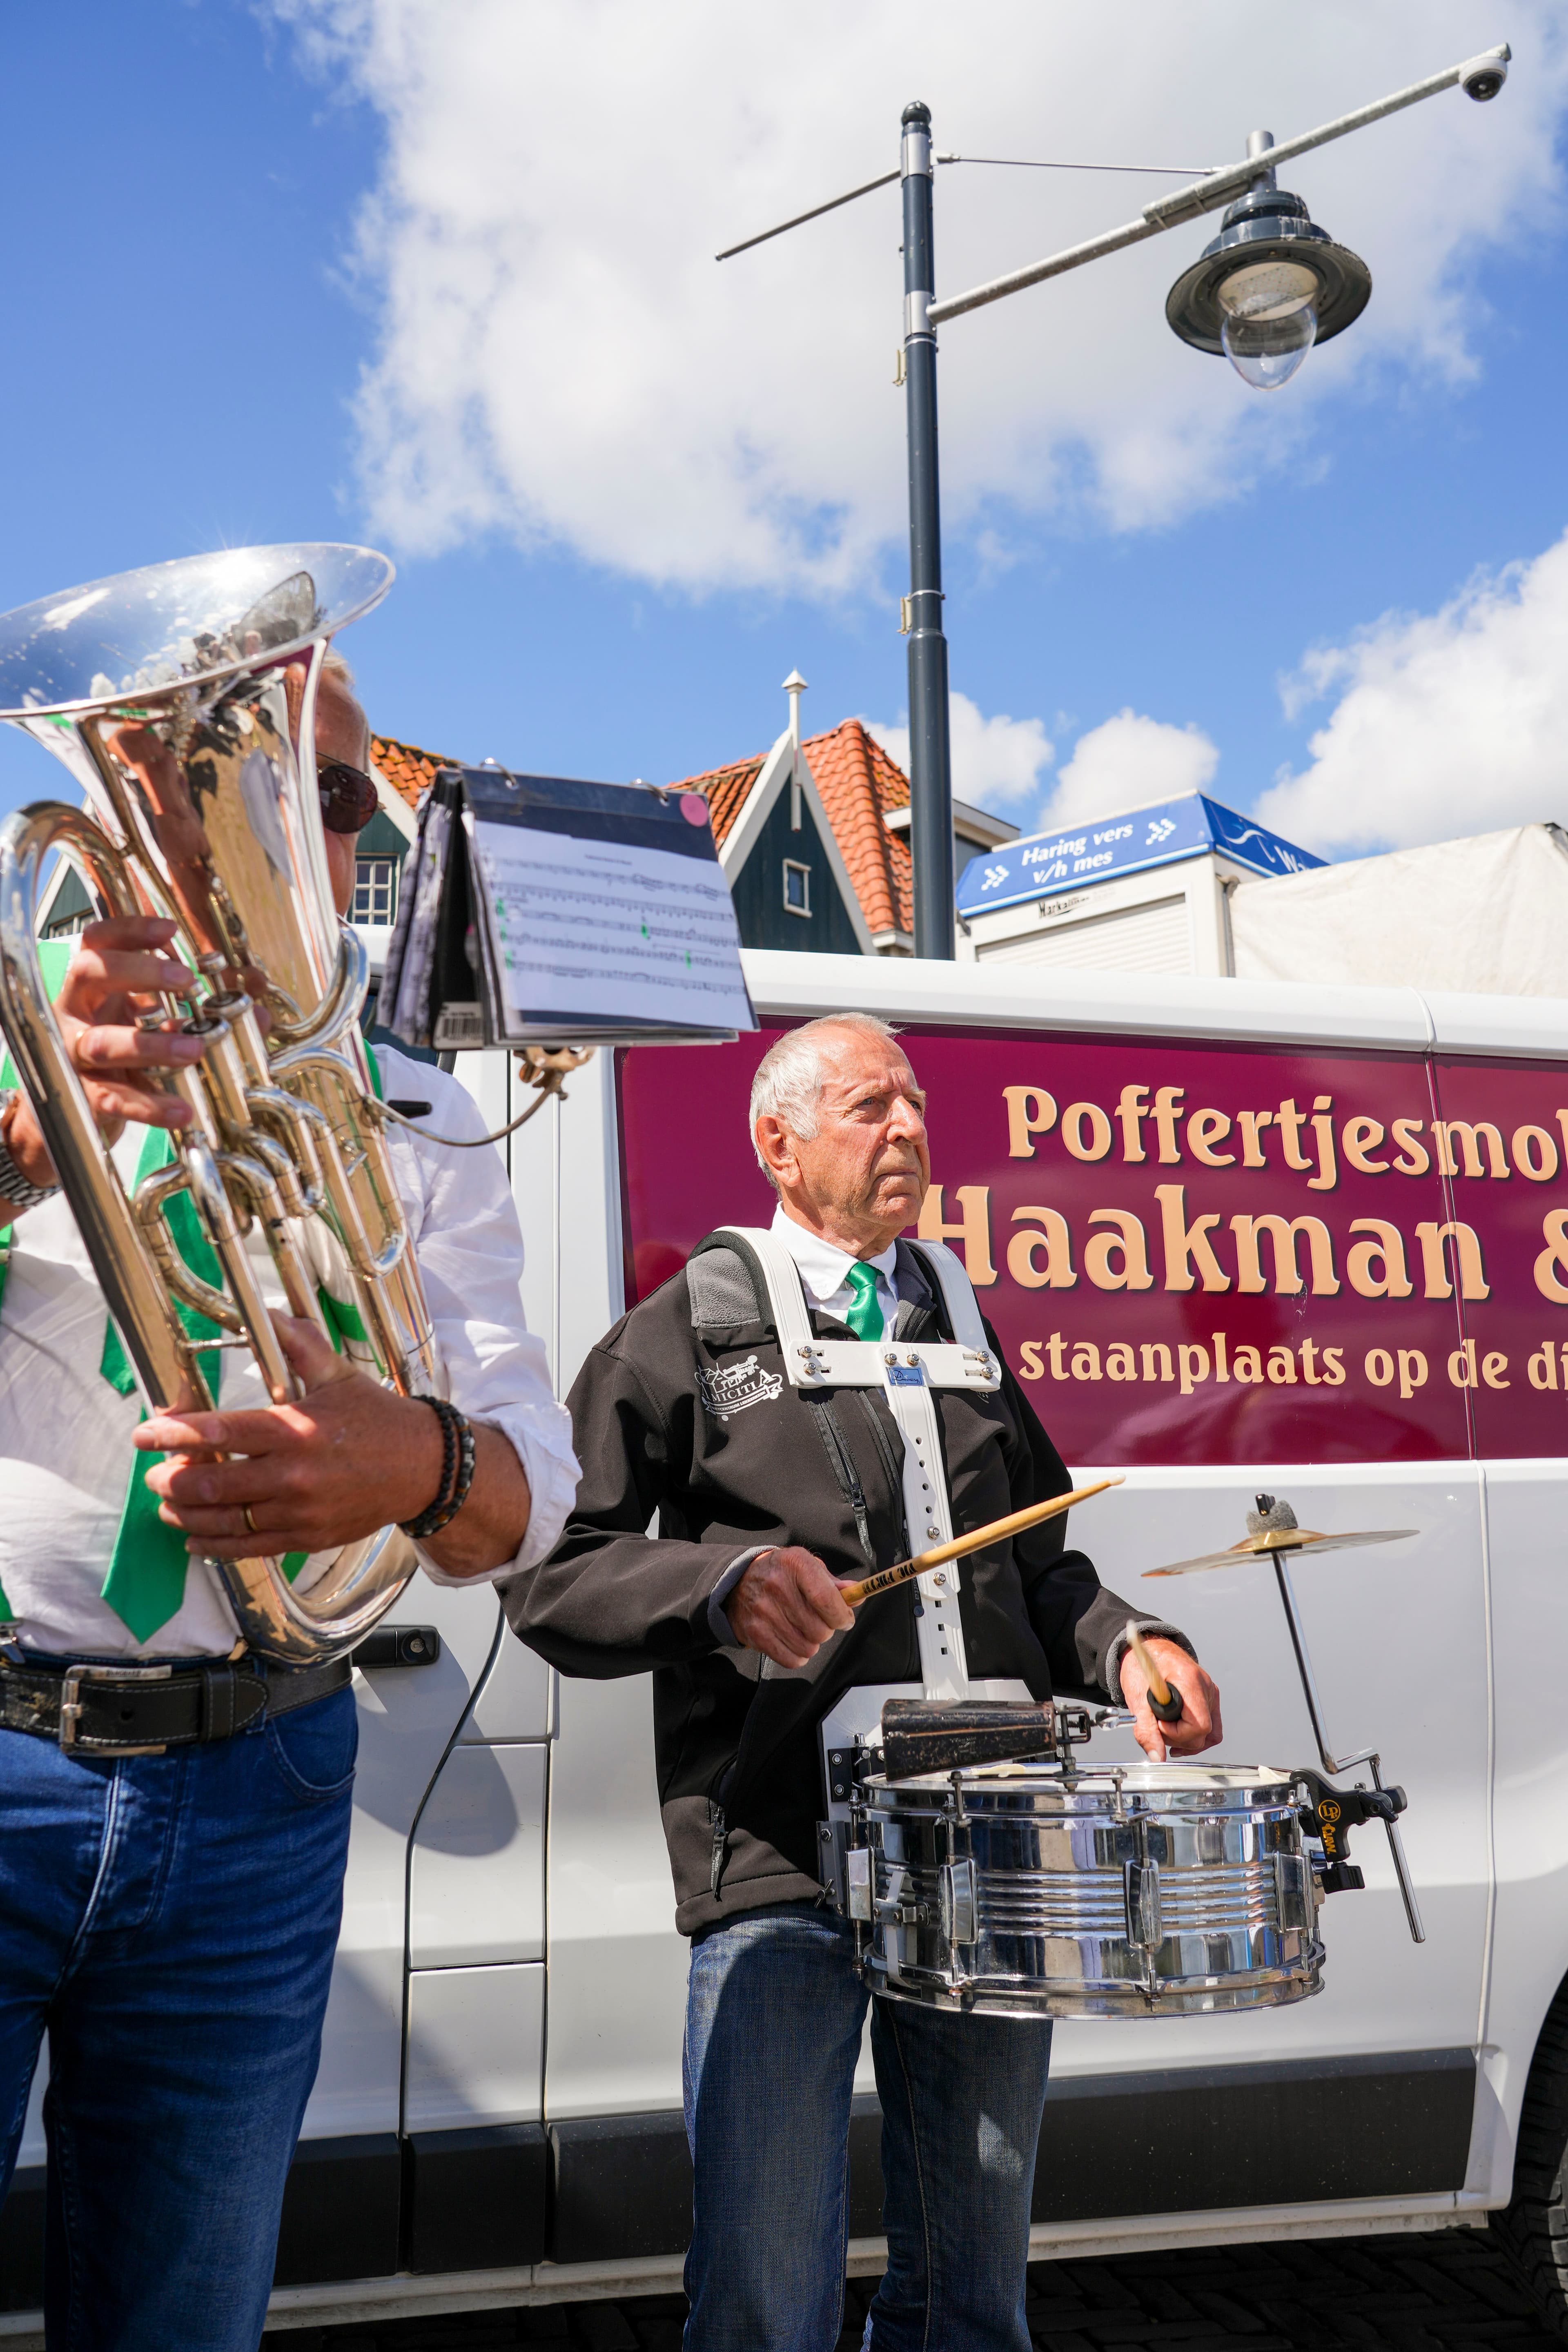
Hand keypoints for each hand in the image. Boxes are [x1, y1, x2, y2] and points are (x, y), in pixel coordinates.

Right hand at [4, 916, 205, 1190]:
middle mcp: (74, 1011)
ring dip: (149, 1044)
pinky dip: (149, 1105)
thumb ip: (201, 1016)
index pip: (99, 942)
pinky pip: (112, 1097)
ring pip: (101, 1042)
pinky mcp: (81, 1095)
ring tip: (194, 1050)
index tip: (169, 929)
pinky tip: (182, 1111)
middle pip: (89, 973)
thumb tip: (258, 1016)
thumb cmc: (121, 1054)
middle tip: (186, 980)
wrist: (76, 1111)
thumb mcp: (155, 1026)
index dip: (129, 930)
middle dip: (137, 972)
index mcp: (93, 986)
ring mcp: (72, 1053)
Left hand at [136, 1316, 532, 1577]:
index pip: (216, 1433)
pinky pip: (247, 1549)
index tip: (144, 1434)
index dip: (172, 1434)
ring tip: (168, 1505)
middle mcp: (292, 1475)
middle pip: (209, 1485)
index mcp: (294, 1429)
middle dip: (169, 1480)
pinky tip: (193, 1540)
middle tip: (156, 1473)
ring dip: (183, 1515)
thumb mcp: (338, 1375)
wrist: (423, 1468)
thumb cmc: (377, 1419)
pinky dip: (213, 1546)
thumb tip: (268, 1313)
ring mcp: (298, 1512)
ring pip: (221, 1521)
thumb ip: (299, 1345)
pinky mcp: (306, 1538)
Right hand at [724, 1545, 855, 1668]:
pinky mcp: (755, 1633)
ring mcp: (763, 1611)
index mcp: (795, 1564)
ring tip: (803, 1629)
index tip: (845, 1619)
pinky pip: (790, 1659)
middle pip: (820, 1629)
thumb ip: (833, 1583)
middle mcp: (777, 1586)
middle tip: (818, 1621)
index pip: (827, 1598)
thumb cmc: (782, 1574)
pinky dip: (797, 1656)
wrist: (738, 1581)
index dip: (842, 1615)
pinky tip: (793, 1640)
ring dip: (812, 1644)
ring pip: (808, 1648)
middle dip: (826, 1630)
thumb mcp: (807, 1567)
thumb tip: (857, 1594)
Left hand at [1119, 1638, 1222, 1760]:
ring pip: (1210, 1733)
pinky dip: (1195, 1736)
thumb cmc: (1141, 1667)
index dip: (1177, 1733)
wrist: (1147, 1650)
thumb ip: (1146, 1729)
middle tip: (1158, 1725)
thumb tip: (1156, 1757)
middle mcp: (1206, 1686)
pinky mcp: (1209, 1698)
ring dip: (1186, 1739)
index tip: (1158, 1723)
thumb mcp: (1137, 1698)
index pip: (1199, 1725)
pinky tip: (1178, 1736)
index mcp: (1191, 1681)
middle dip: (1178, 1736)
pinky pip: (1212, 1727)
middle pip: (1204, 1732)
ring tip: (1165, 1728)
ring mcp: (1211, 1692)